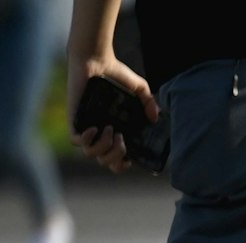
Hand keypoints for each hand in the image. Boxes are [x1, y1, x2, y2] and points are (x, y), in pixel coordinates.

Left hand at [67, 53, 156, 173]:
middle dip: (115, 157)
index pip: (114, 159)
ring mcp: (85, 126)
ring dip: (104, 147)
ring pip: (91, 154)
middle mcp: (98, 131)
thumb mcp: (139, 88)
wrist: (95, 58)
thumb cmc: (114, 71)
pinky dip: (86, 139)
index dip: (121, 165)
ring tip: (111, 129)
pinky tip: (94, 128)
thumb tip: (155, 118)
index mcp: (113, 129)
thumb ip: (149, 102)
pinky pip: (76, 141)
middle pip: (104, 161)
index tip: (130, 159)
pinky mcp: (74, 119)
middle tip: (122, 138)